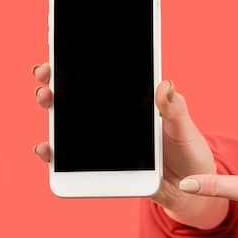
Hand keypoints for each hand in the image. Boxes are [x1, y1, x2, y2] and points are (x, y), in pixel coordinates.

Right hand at [31, 63, 227, 228]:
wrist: (192, 188)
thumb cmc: (189, 151)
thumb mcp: (184, 127)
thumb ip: (174, 109)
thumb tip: (165, 85)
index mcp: (132, 104)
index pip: (101, 79)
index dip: (79, 64)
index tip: (61, 49)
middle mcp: (113, 121)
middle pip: (76, 99)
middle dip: (55, 83)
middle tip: (46, 74)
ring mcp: (104, 144)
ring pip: (70, 126)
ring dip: (52, 113)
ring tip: (46, 99)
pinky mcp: (101, 168)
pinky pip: (73, 161)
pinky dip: (55, 155)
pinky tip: (46, 148)